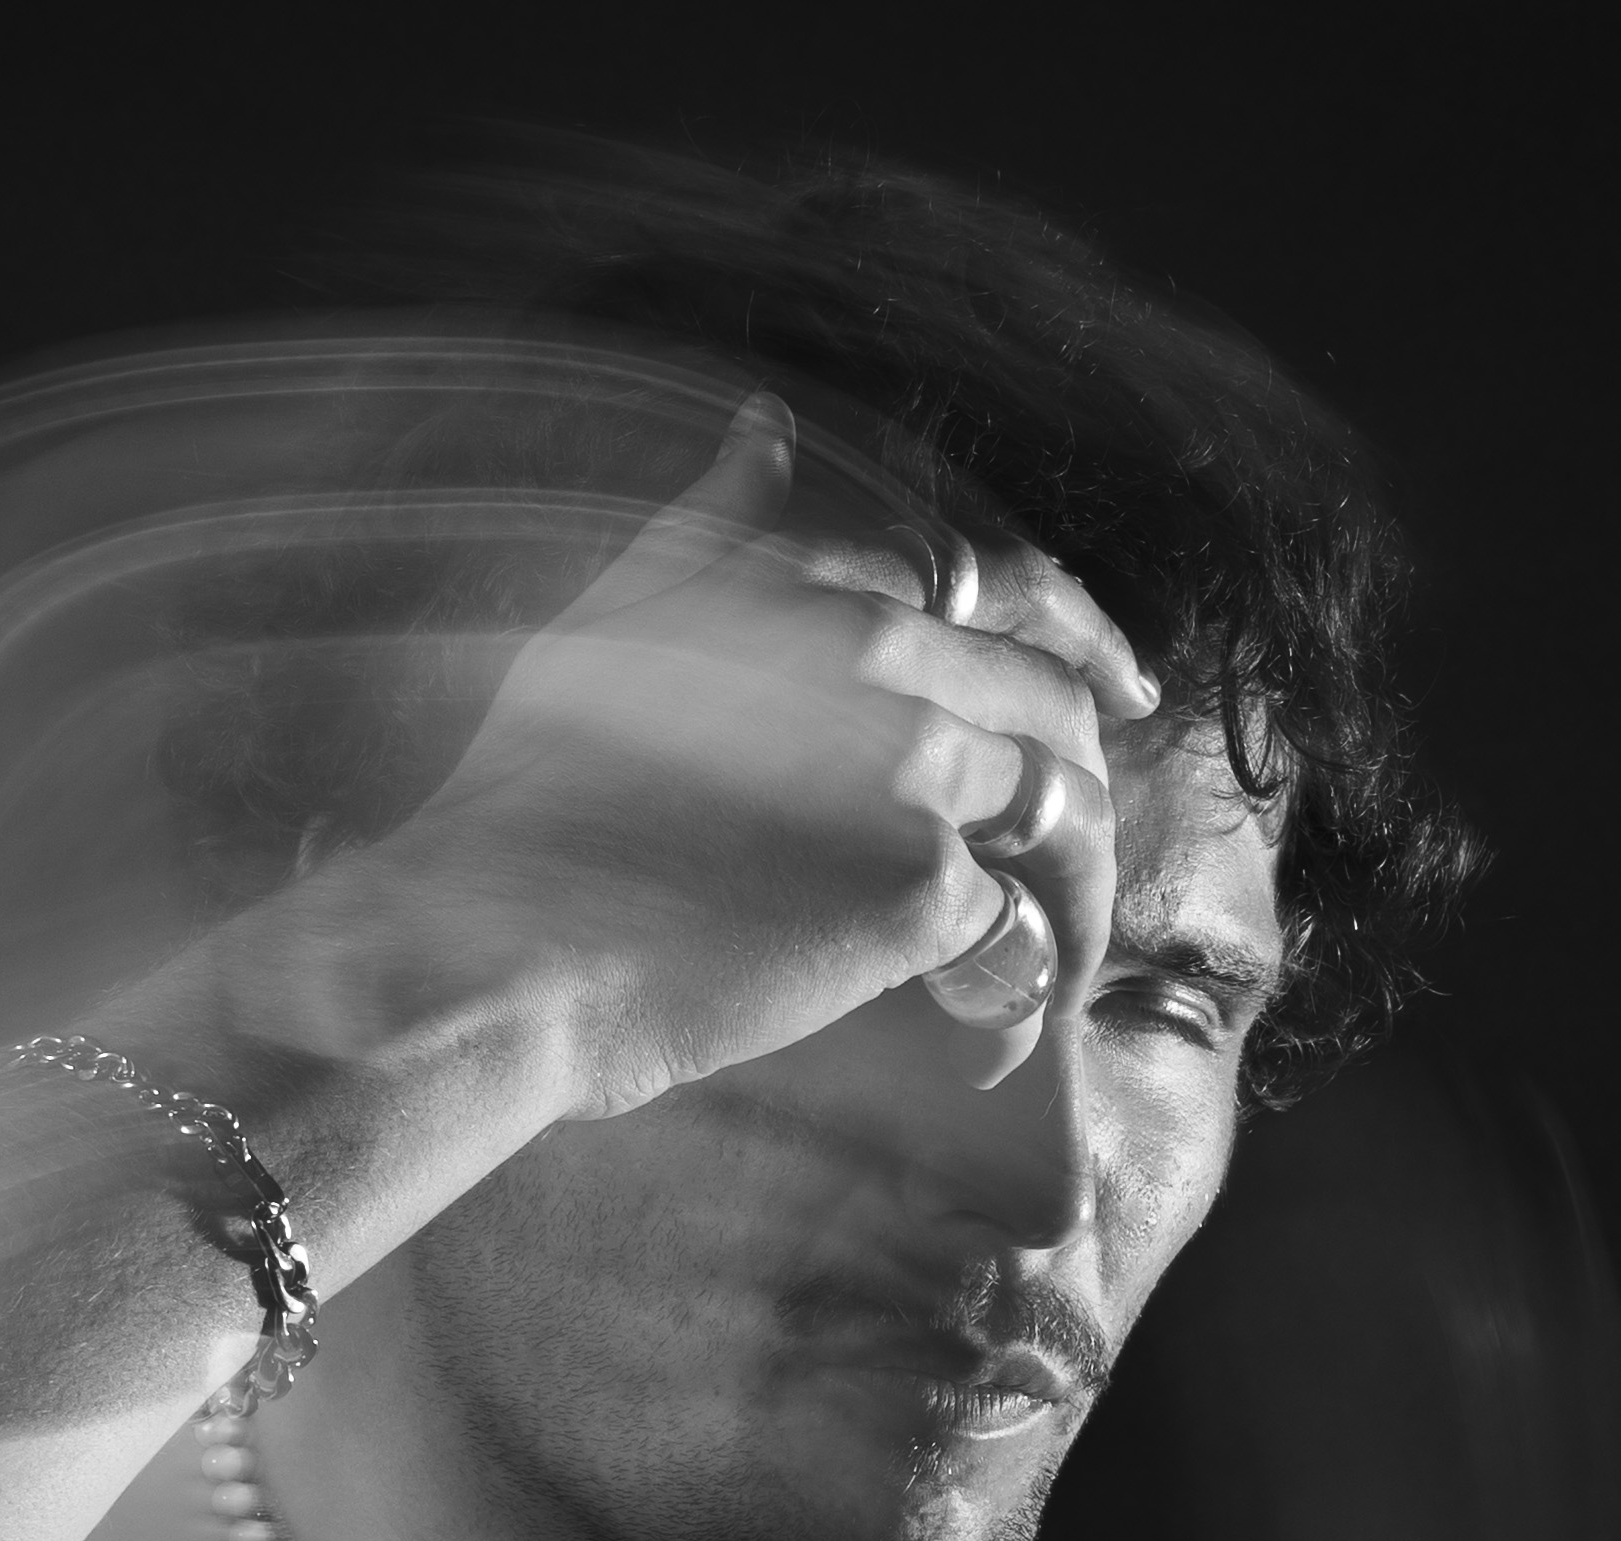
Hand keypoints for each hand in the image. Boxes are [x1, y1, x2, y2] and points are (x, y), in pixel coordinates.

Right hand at [400, 391, 1154, 1120]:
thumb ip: (703, 528)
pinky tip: (988, 1036)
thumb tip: (762, 423)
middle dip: (1095, 781)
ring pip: (1061, 820)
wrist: (500, 946)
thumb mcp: (605, 625)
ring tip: (1058, 962)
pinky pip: (1020, 930)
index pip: (1010, 597)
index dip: (1082, 644)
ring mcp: (911, 769)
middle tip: (1092, 860)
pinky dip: (1019, 986)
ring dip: (1079, 894)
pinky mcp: (922, 885)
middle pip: (1054, 708)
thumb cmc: (528, 801)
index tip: (1119, 693)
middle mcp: (882, 662)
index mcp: (817, 595)